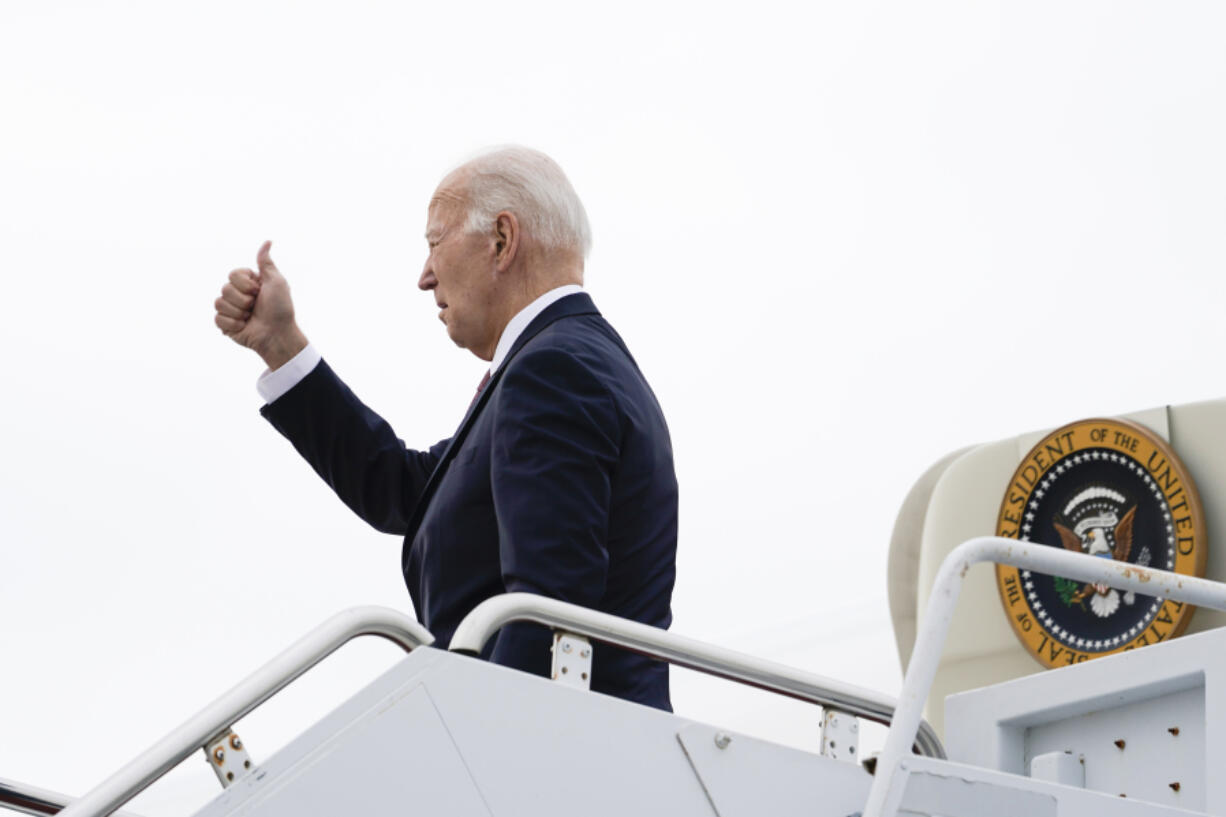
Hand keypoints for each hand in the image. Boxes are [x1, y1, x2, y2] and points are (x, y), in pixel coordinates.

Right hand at [215, 240, 307, 369]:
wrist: (277, 334)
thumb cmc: (280, 308)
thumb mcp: (276, 282)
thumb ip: (266, 263)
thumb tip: (268, 241)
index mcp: (248, 283)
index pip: (233, 274)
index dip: (246, 284)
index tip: (259, 291)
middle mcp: (237, 294)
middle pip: (225, 288)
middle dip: (243, 300)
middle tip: (255, 306)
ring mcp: (230, 309)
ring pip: (219, 302)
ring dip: (238, 312)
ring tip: (250, 317)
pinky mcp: (225, 324)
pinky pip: (218, 318)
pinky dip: (233, 323)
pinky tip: (244, 326)